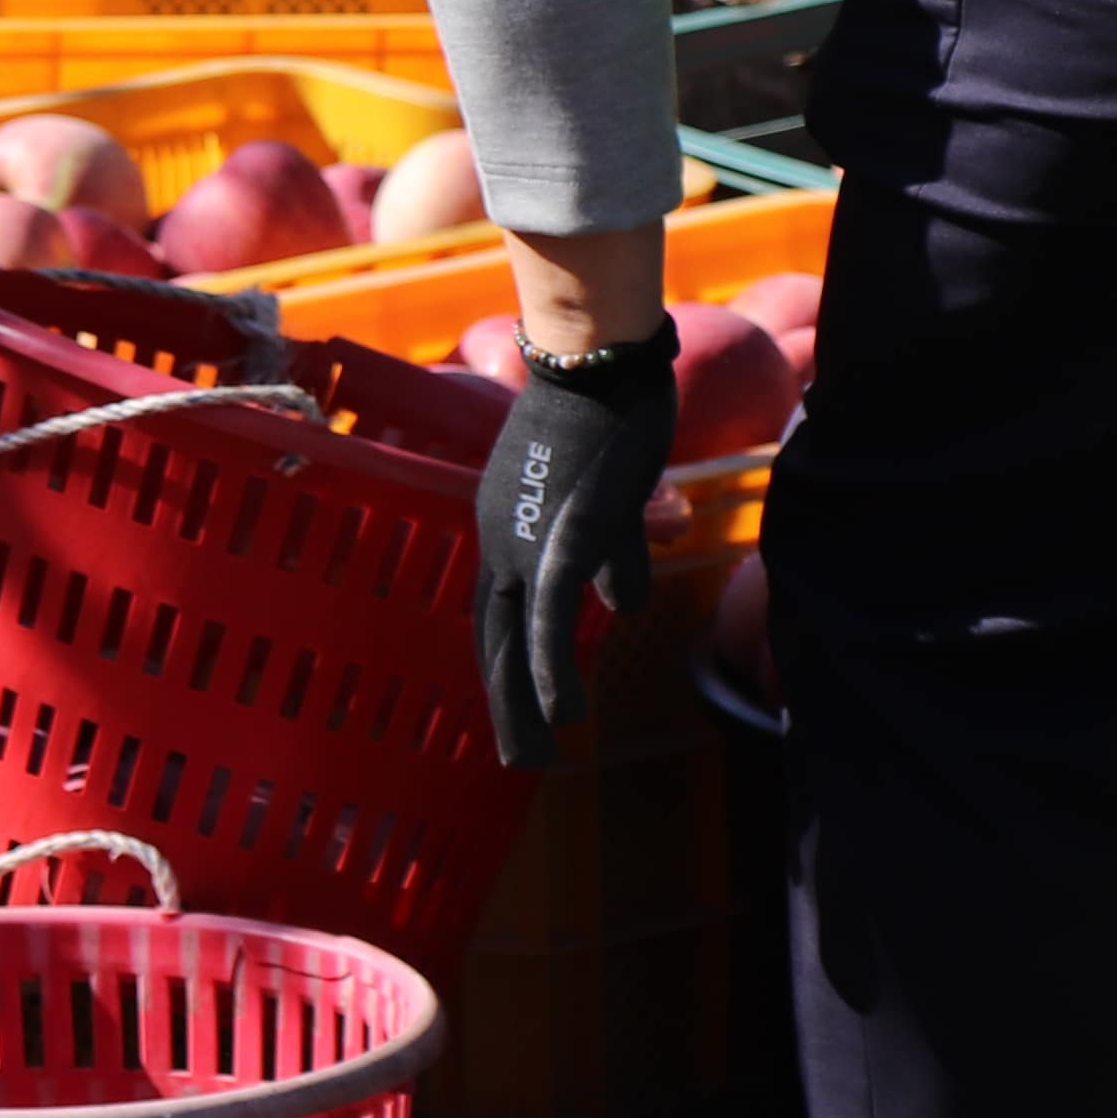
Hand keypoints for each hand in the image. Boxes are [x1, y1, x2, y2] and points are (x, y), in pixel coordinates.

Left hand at [475, 326, 676, 767]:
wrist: (599, 359)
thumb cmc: (606, 413)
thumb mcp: (604, 496)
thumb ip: (609, 550)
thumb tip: (621, 600)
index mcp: (503, 523)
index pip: (498, 609)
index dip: (507, 661)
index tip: (517, 705)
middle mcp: (501, 536)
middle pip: (495, 634)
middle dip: (506, 700)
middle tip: (518, 757)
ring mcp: (527, 538)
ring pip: (514, 638)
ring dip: (523, 702)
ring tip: (532, 756)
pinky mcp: (560, 536)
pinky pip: (549, 615)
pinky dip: (548, 667)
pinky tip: (561, 711)